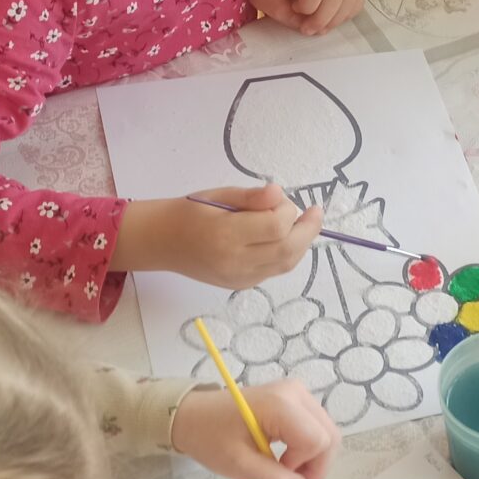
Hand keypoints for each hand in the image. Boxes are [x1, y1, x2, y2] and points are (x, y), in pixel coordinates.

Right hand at [111, 185, 322, 288]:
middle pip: (288, 250)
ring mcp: (239, 277)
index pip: (276, 226)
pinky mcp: (240, 285)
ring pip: (286, 264)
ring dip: (301, 243)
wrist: (163, 242)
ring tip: (303, 224)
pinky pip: (274, 271)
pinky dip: (286, 254)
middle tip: (315, 212)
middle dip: (308, 230)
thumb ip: (252, 196)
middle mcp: (235, 261)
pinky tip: (283, 239)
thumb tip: (280, 193)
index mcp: (226, 234)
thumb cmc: (191, 211)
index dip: (289, 210)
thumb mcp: (219, 194)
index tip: (282, 198)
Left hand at [171, 380, 340, 478]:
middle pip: (329, 436)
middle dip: (317, 467)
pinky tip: (288, 458)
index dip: (306, 468)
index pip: (318, 442)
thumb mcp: (237, 466)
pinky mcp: (295, 397)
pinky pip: (316, 426)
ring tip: (287, 472)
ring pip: (326, 432)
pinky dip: (308, 448)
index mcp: (281, 405)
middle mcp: (296, 393)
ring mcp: (298, 392)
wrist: (192, 414)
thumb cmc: (210, 437)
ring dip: (313, 459)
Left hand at [249, 0, 363, 35]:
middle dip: (321, 21)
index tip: (294, 9)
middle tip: (308, 30)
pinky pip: (358, 3)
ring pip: (350, 1)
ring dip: (334, 21)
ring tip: (319, 26)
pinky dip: (346, 16)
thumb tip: (300, 20)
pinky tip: (331, 18)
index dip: (306, 9)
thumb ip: (274, 8)